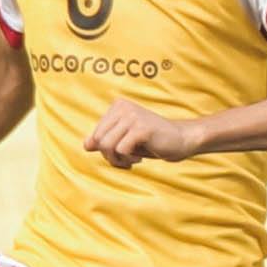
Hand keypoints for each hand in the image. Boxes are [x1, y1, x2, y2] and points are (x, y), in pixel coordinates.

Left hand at [85, 100, 207, 169]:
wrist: (181, 140)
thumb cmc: (151, 141)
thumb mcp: (125, 139)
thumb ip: (106, 139)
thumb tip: (86, 145)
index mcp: (117, 106)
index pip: (96, 134)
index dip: (105, 150)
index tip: (121, 154)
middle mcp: (122, 107)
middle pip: (99, 140)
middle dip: (109, 156)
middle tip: (125, 161)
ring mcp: (132, 116)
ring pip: (106, 145)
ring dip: (117, 160)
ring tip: (131, 160)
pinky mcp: (141, 128)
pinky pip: (120, 150)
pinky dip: (127, 159)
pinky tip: (139, 158)